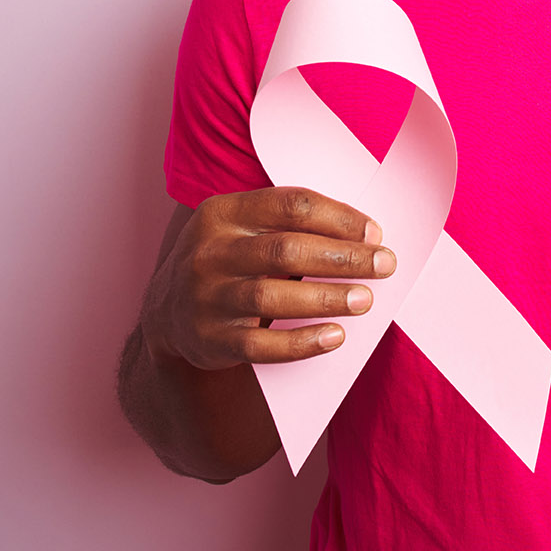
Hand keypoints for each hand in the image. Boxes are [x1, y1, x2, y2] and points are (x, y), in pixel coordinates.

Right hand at [141, 186, 395, 373]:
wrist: (166, 313)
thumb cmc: (227, 261)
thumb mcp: (241, 227)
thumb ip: (288, 224)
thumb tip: (364, 235)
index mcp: (222, 212)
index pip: (290, 205)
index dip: (338, 218)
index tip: (375, 233)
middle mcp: (209, 252)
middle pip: (286, 249)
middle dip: (342, 257)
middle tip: (384, 264)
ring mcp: (205, 297)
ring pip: (272, 296)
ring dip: (326, 298)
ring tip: (365, 299)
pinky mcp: (209, 340)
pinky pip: (261, 345)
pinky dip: (303, 342)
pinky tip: (335, 336)